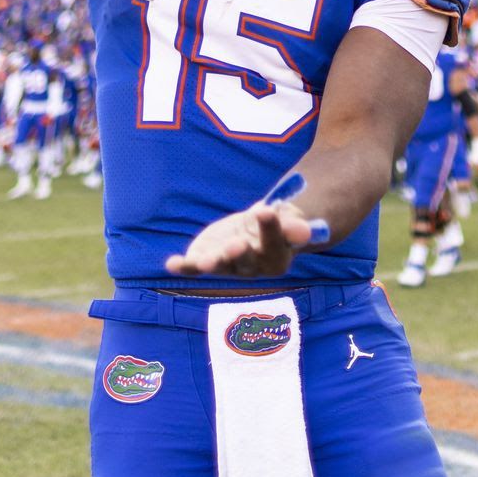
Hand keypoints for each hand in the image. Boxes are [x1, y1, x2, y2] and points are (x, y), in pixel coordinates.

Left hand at [165, 202, 316, 278]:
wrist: (256, 230)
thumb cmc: (277, 223)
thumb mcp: (286, 219)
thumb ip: (293, 226)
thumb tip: (306, 230)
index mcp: (276, 256)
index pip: (273, 242)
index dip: (269, 228)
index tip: (264, 209)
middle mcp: (252, 267)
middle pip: (246, 260)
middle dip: (239, 252)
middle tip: (236, 244)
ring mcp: (227, 266)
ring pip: (220, 265)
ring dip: (211, 262)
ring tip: (204, 261)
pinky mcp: (207, 260)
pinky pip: (194, 266)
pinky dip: (183, 266)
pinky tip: (171, 264)